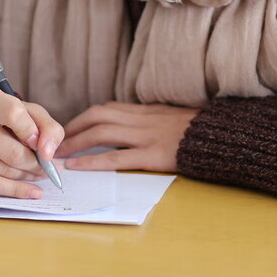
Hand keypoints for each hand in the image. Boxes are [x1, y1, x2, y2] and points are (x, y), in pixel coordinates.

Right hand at [0, 83, 63, 198]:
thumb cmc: (4, 116)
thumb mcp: (28, 111)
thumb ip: (46, 127)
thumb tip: (47, 153)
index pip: (13, 114)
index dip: (33, 133)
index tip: (42, 145)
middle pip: (11, 152)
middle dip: (36, 164)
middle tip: (48, 168)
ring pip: (3, 171)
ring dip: (27, 176)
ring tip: (37, 173)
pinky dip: (14, 191)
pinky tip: (30, 191)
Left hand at [57, 102, 198, 172]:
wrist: (223, 137)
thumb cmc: (199, 133)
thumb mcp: (171, 119)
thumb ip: (150, 122)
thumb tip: (129, 130)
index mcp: (146, 111)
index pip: (106, 109)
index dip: (83, 119)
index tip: (67, 130)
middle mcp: (143, 119)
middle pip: (98, 116)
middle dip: (72, 129)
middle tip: (54, 143)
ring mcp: (147, 136)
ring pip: (102, 133)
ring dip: (75, 143)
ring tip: (58, 155)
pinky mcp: (153, 154)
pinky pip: (117, 157)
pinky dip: (93, 161)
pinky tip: (78, 167)